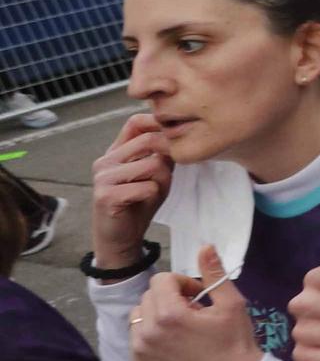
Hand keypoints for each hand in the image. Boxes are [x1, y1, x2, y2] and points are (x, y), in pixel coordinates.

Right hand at [91, 113, 173, 267]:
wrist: (121, 238)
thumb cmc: (139, 204)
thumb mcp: (155, 174)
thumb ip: (162, 154)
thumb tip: (177, 132)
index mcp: (115, 152)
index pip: (135, 122)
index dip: (158, 125)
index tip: (174, 140)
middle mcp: (105, 160)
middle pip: (149, 140)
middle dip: (168, 156)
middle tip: (169, 174)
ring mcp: (103, 177)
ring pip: (152, 165)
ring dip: (162, 180)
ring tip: (153, 192)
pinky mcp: (105, 195)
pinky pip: (147, 187)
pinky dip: (154, 195)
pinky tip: (143, 203)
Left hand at [129, 246, 260, 360]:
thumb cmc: (234, 339)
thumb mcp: (231, 303)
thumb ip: (214, 273)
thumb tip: (205, 245)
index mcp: (170, 314)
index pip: (162, 280)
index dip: (183, 283)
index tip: (199, 296)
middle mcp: (148, 331)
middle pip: (149, 294)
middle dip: (170, 296)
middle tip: (193, 310)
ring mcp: (140, 348)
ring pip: (139, 313)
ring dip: (157, 312)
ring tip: (180, 324)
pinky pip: (136, 333)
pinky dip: (149, 330)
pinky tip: (170, 338)